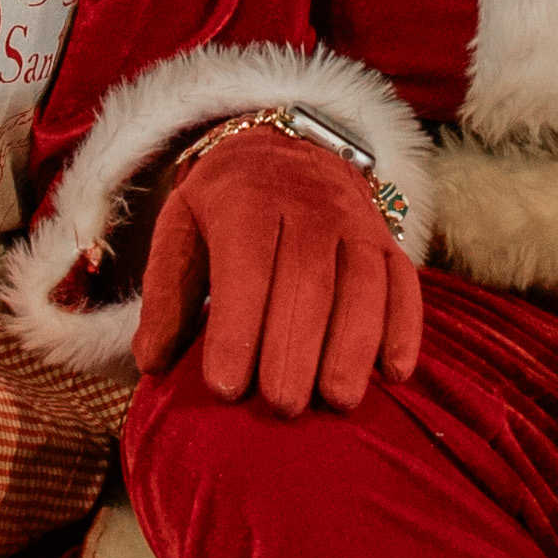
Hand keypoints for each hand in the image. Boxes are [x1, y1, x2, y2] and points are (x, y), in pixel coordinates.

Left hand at [134, 132, 425, 416]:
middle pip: (308, 280)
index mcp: (246, 201)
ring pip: (362, 284)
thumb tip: (153, 362)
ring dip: (353, 345)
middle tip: (282, 407)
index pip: (245, 267)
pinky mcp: (389, 241)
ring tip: (337, 401)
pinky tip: (395, 374)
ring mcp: (356, 222)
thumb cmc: (223, 208)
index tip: (225, 387)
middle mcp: (308, 205)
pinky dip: (404, 329)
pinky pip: (404, 283)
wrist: (285, 150)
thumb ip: (166, 294)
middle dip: (295, 347)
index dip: (237, 328)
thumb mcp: (180, 229)